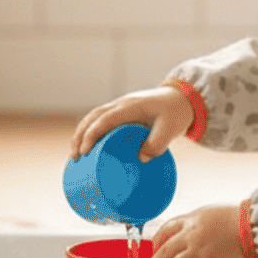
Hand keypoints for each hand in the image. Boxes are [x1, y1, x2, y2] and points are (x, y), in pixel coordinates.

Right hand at [69, 85, 193, 162]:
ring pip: (94, 117)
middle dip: (80, 136)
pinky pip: (101, 120)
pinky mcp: (122, 113)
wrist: (182, 98)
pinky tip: (88, 146)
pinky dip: (90, 131)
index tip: (84, 151)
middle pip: (92, 117)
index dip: (92, 134)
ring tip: (76, 155)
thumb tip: (141, 159)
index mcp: (130, 106)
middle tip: (75, 157)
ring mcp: (121, 107)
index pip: (104, 119)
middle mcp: (122, 104)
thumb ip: (157, 144)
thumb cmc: (176, 113)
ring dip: (82, 133)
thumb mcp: (170, 129)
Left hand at [144, 203, 250, 257]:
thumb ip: (204, 226)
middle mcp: (192, 235)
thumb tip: (199, 239)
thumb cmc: (245, 220)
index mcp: (193, 220)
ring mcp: (200, 253)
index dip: (157, 242)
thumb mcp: (217, 215)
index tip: (155, 251)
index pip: (166, 229)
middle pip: (163, 253)